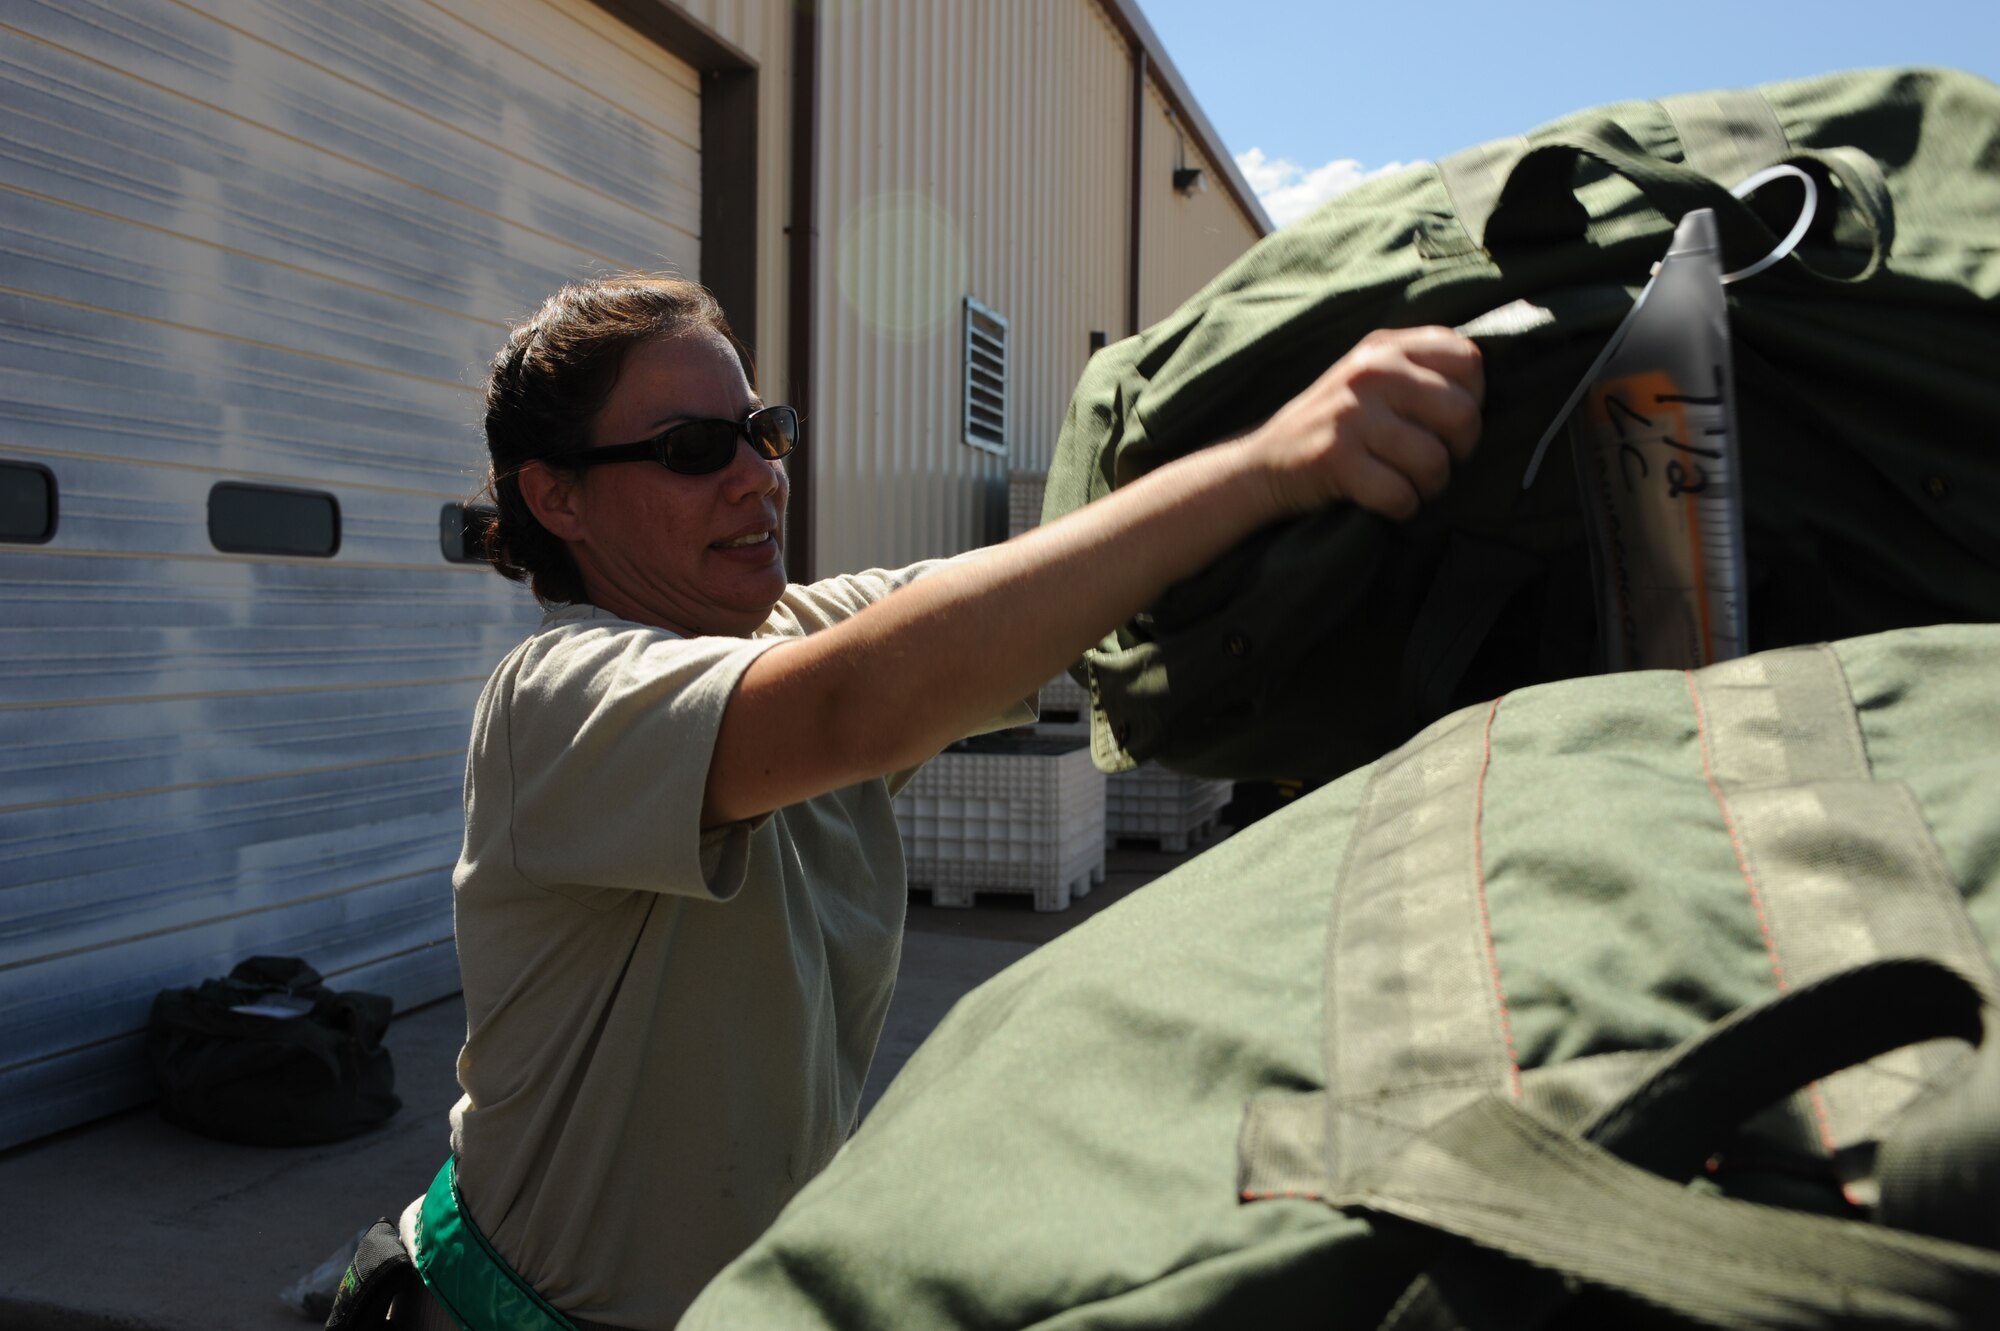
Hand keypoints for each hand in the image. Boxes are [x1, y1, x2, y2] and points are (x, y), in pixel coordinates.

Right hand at [1248, 326, 1483, 521]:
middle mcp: (1370, 372)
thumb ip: (1419, 366)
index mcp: (1386, 348)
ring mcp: (1351, 415)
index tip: (1445, 421)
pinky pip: (1400, 495)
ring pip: (1434, 461)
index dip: (1473, 397)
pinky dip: (1402, 508)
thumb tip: (1484, 384)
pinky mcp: (1336, 459)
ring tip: (1411, 485)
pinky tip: (1388, 502)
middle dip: (1460, 450)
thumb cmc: (1333, 425)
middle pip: (1462, 413)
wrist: (1262, 463)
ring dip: (1430, 486)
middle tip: (1436, 461)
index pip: (1469, 360)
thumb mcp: (1369, 375)